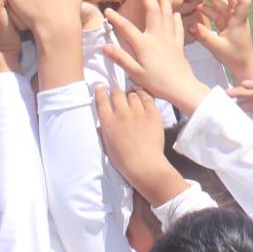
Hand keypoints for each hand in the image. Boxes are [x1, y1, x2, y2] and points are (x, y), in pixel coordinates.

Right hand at [95, 86, 186, 206]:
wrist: (144, 165)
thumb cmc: (123, 160)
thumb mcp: (107, 145)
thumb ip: (104, 131)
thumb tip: (103, 123)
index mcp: (108, 122)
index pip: (101, 99)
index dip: (100, 91)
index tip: (101, 87)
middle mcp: (121, 113)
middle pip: (117, 93)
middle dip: (116, 92)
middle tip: (118, 95)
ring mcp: (138, 112)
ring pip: (132, 94)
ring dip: (131, 94)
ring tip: (132, 98)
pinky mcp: (152, 113)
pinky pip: (147, 98)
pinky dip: (143, 95)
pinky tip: (143, 97)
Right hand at [103, 0, 207, 114]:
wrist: (181, 87)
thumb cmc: (156, 82)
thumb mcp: (135, 73)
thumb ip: (120, 58)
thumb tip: (104, 47)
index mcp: (144, 44)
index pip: (126, 28)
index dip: (116, 19)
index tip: (107, 10)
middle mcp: (157, 37)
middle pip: (152, 11)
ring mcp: (169, 39)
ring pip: (167, 15)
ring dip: (163, 0)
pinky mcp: (178, 45)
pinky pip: (177, 27)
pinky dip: (176, 19)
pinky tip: (175, 13)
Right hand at [193, 0, 252, 81]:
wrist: (243, 66)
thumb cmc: (235, 57)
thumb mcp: (217, 47)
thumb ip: (204, 36)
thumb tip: (191, 26)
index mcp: (239, 20)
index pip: (243, 0)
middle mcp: (237, 17)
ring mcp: (232, 20)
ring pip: (222, 3)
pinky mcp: (227, 24)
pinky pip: (217, 12)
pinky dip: (208, 9)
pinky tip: (198, 6)